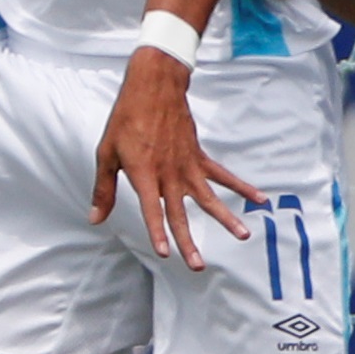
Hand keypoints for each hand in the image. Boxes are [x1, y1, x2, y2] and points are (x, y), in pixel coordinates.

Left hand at [89, 57, 265, 270]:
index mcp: (144, 173)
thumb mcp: (106, 153)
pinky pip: (223, 175)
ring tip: (242, 236)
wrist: (153, 88)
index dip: (158, 232)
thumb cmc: (125, 119)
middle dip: (189, 241)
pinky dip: (241, 187)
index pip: (152, 209)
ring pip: (208, 198)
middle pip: (180, 213)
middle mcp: (168, 174)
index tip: (166, 253)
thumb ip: (103, 189)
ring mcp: (187, 166)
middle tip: (198, 265)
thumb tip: (95, 219)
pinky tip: (258, 199)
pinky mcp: (199, 157)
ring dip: (226, 218)